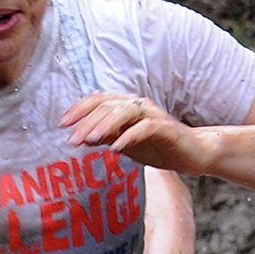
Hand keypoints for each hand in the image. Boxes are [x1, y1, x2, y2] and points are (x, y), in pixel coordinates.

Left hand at [61, 91, 212, 174]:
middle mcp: (138, 105)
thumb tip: (81, 137)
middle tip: (71, 139)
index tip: (61, 124)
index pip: (98, 100)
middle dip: (86, 121)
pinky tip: (115, 149)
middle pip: (107, 105)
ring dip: (105, 124)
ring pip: (124, 112)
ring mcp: (153, 115)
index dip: (78, 109)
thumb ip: (106, 137)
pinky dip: (129, 136)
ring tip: (89, 140)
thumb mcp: (126, 143)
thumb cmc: (158, 146)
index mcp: (126, 106)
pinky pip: (145, 128)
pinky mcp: (166, 127)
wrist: (193, 153)